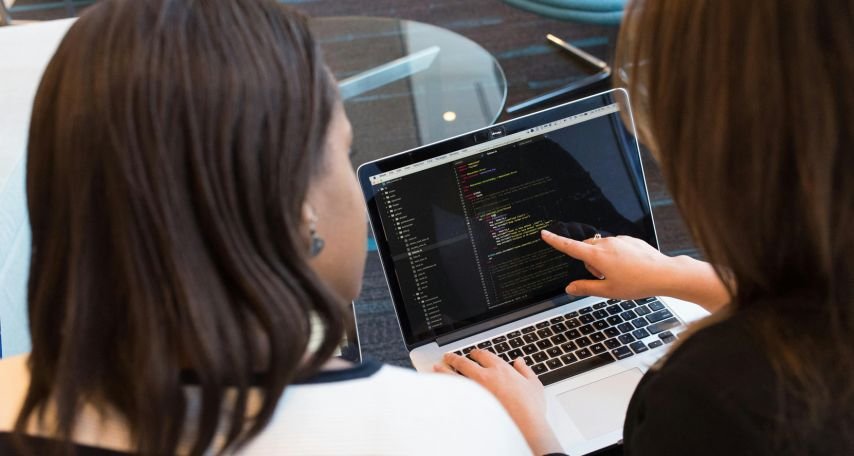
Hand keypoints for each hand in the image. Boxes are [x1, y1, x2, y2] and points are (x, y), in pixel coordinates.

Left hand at [434, 350, 562, 454]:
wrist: (524, 425)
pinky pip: (455, 392)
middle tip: (449, 356)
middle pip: (465, 362)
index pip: (484, 355)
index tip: (473, 354)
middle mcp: (485, 376)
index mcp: (501, 369)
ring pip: (455, 375)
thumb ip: (525, 370)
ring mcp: (476, 390)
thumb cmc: (530, 407)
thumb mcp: (534, 384)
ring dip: (445, 369)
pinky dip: (446, 387)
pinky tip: (441, 386)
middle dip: (455, 358)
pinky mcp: (470, 404)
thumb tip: (520, 362)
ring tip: (438, 367)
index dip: (477, 353)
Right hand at [541, 230, 729, 310]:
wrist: (664, 274)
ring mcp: (619, 240)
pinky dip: (616, 256)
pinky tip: (629, 267)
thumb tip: (570, 288)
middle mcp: (606, 244)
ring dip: (603, 260)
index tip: (545, 234)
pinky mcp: (629, 240)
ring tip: (620, 274)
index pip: (570, 247)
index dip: (555, 241)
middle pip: (587, 249)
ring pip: (601, 248)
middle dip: (589, 262)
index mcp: (597, 256)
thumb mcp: (608, 291)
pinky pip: (615, 246)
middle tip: (603, 278)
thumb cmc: (637, 283)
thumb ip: (585, 288)